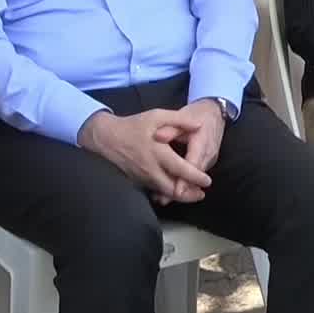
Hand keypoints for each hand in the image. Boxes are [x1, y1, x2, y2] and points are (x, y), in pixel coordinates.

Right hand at [78, 108, 213, 203]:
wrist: (106, 138)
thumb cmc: (133, 126)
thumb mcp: (156, 116)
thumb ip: (179, 120)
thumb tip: (199, 125)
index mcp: (158, 153)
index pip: (181, 170)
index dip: (196, 177)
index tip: (207, 181)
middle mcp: (151, 169)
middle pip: (173, 189)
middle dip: (189, 195)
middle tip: (201, 194)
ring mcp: (143, 177)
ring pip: (164, 193)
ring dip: (179, 196)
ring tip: (192, 195)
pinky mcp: (137, 181)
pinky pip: (154, 191)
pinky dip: (166, 194)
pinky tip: (175, 192)